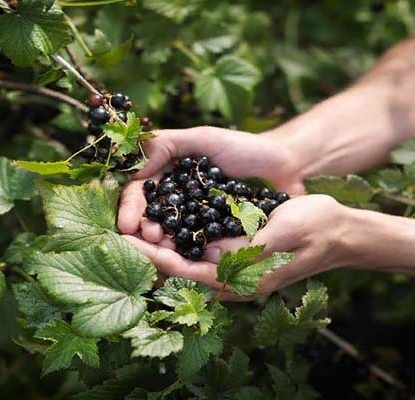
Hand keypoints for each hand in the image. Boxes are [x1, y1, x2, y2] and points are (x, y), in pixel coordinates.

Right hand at [117, 126, 304, 241]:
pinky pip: (198, 248)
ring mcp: (196, 222)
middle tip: (148, 238)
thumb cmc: (246, 148)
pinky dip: (187, 254)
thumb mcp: (204, 138)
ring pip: (171, 237)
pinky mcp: (216, 238)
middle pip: (150, 219)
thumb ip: (167, 144)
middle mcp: (178, 201)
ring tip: (160, 250)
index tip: (127, 223)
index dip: (131, 208)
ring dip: (161, 247)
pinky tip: (181, 260)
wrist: (287, 166)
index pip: (140, 193)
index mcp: (168, 176)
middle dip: (143, 231)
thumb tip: (134, 169)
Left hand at [124, 195, 348, 299]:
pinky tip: (161, 224)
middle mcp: (233, 281)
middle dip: (148, 256)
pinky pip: (197, 252)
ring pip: (185, 263)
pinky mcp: (234, 256)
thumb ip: (246, 247)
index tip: (129, 243)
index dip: (156, 260)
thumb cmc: (315, 228)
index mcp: (243, 281)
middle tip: (118, 234)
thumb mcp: (283, 232)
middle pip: (179, 273)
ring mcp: (233, 270)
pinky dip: (176, 240)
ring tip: (130, 228)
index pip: (188, 274)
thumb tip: (207, 255)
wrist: (338, 230)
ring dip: (158, 248)